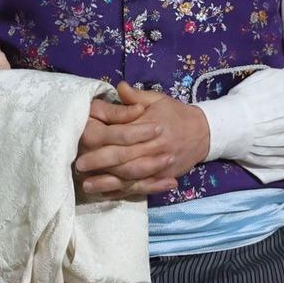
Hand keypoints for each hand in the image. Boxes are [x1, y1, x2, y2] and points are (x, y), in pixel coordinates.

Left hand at [75, 82, 209, 199]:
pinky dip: (124, 192)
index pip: (123, 133)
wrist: (205, 132)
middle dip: (101, 163)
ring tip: (87, 186)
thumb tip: (119, 87)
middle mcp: (154, 146)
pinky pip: (142, 187)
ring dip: (108, 182)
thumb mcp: (157, 99)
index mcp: (150, 125)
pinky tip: (107, 195)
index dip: (103, 138)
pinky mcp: (163, 177)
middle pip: (124, 157)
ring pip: (131, 176)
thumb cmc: (175, 114)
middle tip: (79, 166)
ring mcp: (159, 164)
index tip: (82, 140)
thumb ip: (136, 96)